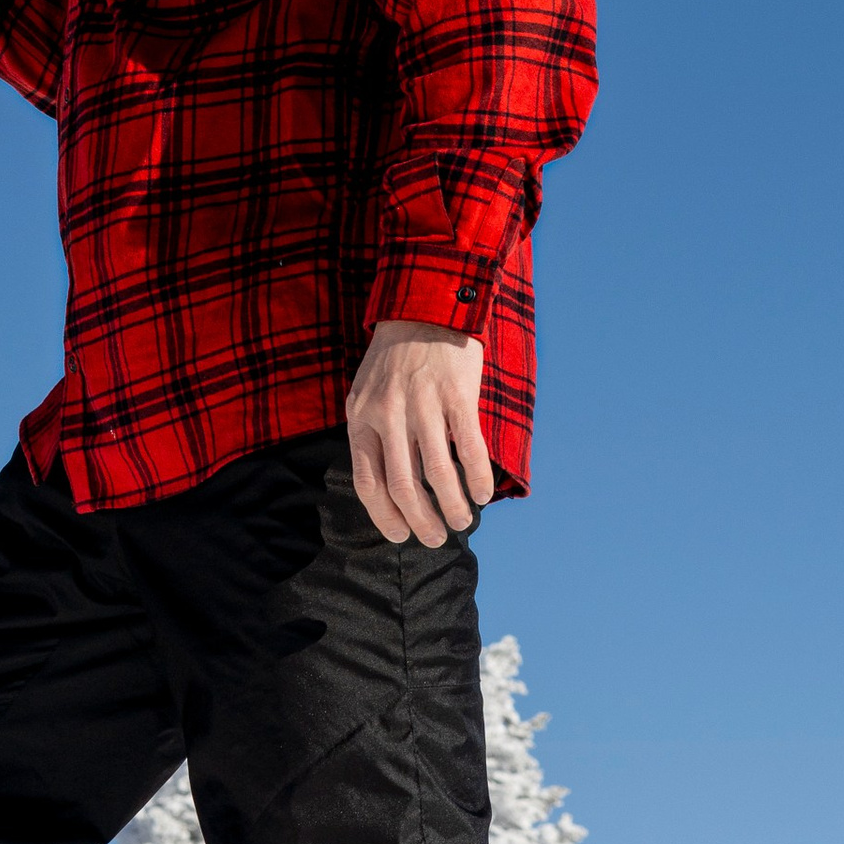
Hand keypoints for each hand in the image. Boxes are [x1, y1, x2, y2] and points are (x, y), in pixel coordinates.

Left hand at [346, 321, 493, 545]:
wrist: (424, 305)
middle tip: (435, 539)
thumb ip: (372, 433)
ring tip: (462, 522)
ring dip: (452, 505)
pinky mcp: (457, 394)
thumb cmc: (394, 356)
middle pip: (403, 484)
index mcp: (362, 416)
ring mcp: (423, 403)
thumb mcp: (366, 392)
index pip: (368, 481)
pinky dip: (476, 476)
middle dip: (421, 520)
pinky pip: (468, 446)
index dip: (384, 515)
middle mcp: (389, 413)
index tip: (400, 535)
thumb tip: (386, 486)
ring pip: (437, 472)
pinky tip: (482, 492)